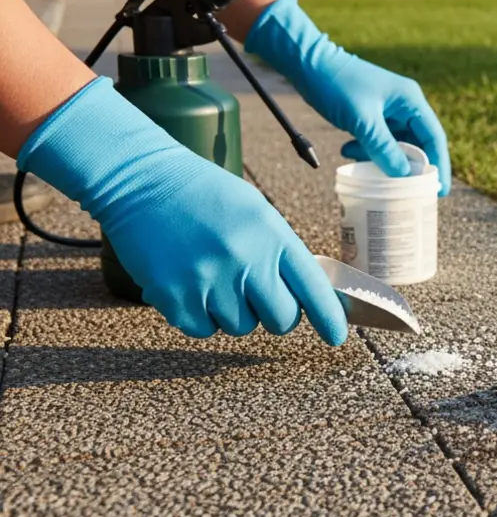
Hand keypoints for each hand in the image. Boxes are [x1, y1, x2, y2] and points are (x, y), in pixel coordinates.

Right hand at [19, 77, 347, 344]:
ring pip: (241, 326)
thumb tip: (307, 295)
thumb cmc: (204, 194)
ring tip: (216, 276)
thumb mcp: (257, 212)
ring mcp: (209, 280)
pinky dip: (201, 316)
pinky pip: (202, 329)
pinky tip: (192, 285)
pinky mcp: (174, 296)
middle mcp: (245, 260)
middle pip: (281, 319)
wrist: (141, 180)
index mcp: (272, 235)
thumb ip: (281, 251)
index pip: (313, 288)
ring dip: (234, 312)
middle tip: (261, 296)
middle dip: (277, 314)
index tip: (337, 336)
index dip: (329, 317)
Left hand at [245, 0, 451, 195]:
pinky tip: (348, 151)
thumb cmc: (337, 85)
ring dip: (383, 159)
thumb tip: (404, 176)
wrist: (306, 62)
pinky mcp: (371, 114)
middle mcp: (404, 105)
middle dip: (409, 167)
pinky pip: (378, 140)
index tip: (440, 190)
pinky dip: (367, 150)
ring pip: (395, 145)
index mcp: (410, 101)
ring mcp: (387, 110)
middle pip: (417, 144)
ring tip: (367, 169)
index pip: (434, 137)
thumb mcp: (362, 121)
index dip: (439, 165)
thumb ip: (384, 149)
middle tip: (405, 191)